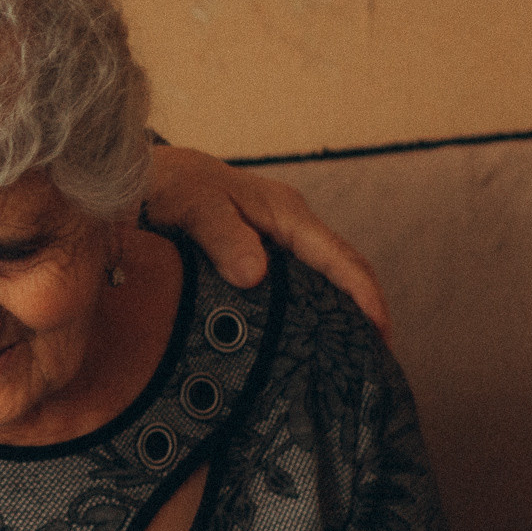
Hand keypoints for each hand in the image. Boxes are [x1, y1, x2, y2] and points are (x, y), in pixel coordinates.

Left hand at [143, 144, 393, 345]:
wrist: (151, 173)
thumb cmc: (174, 185)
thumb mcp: (195, 208)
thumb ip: (223, 239)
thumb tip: (255, 276)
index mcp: (286, 213)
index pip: (340, 258)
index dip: (364, 295)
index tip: (380, 331)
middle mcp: (291, 224)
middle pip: (343, 268)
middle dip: (365, 309)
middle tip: (375, 358)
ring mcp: (278, 237)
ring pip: (323, 276)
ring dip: (341, 310)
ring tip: (350, 354)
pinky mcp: (262, 250)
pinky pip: (299, 280)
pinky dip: (313, 305)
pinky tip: (308, 335)